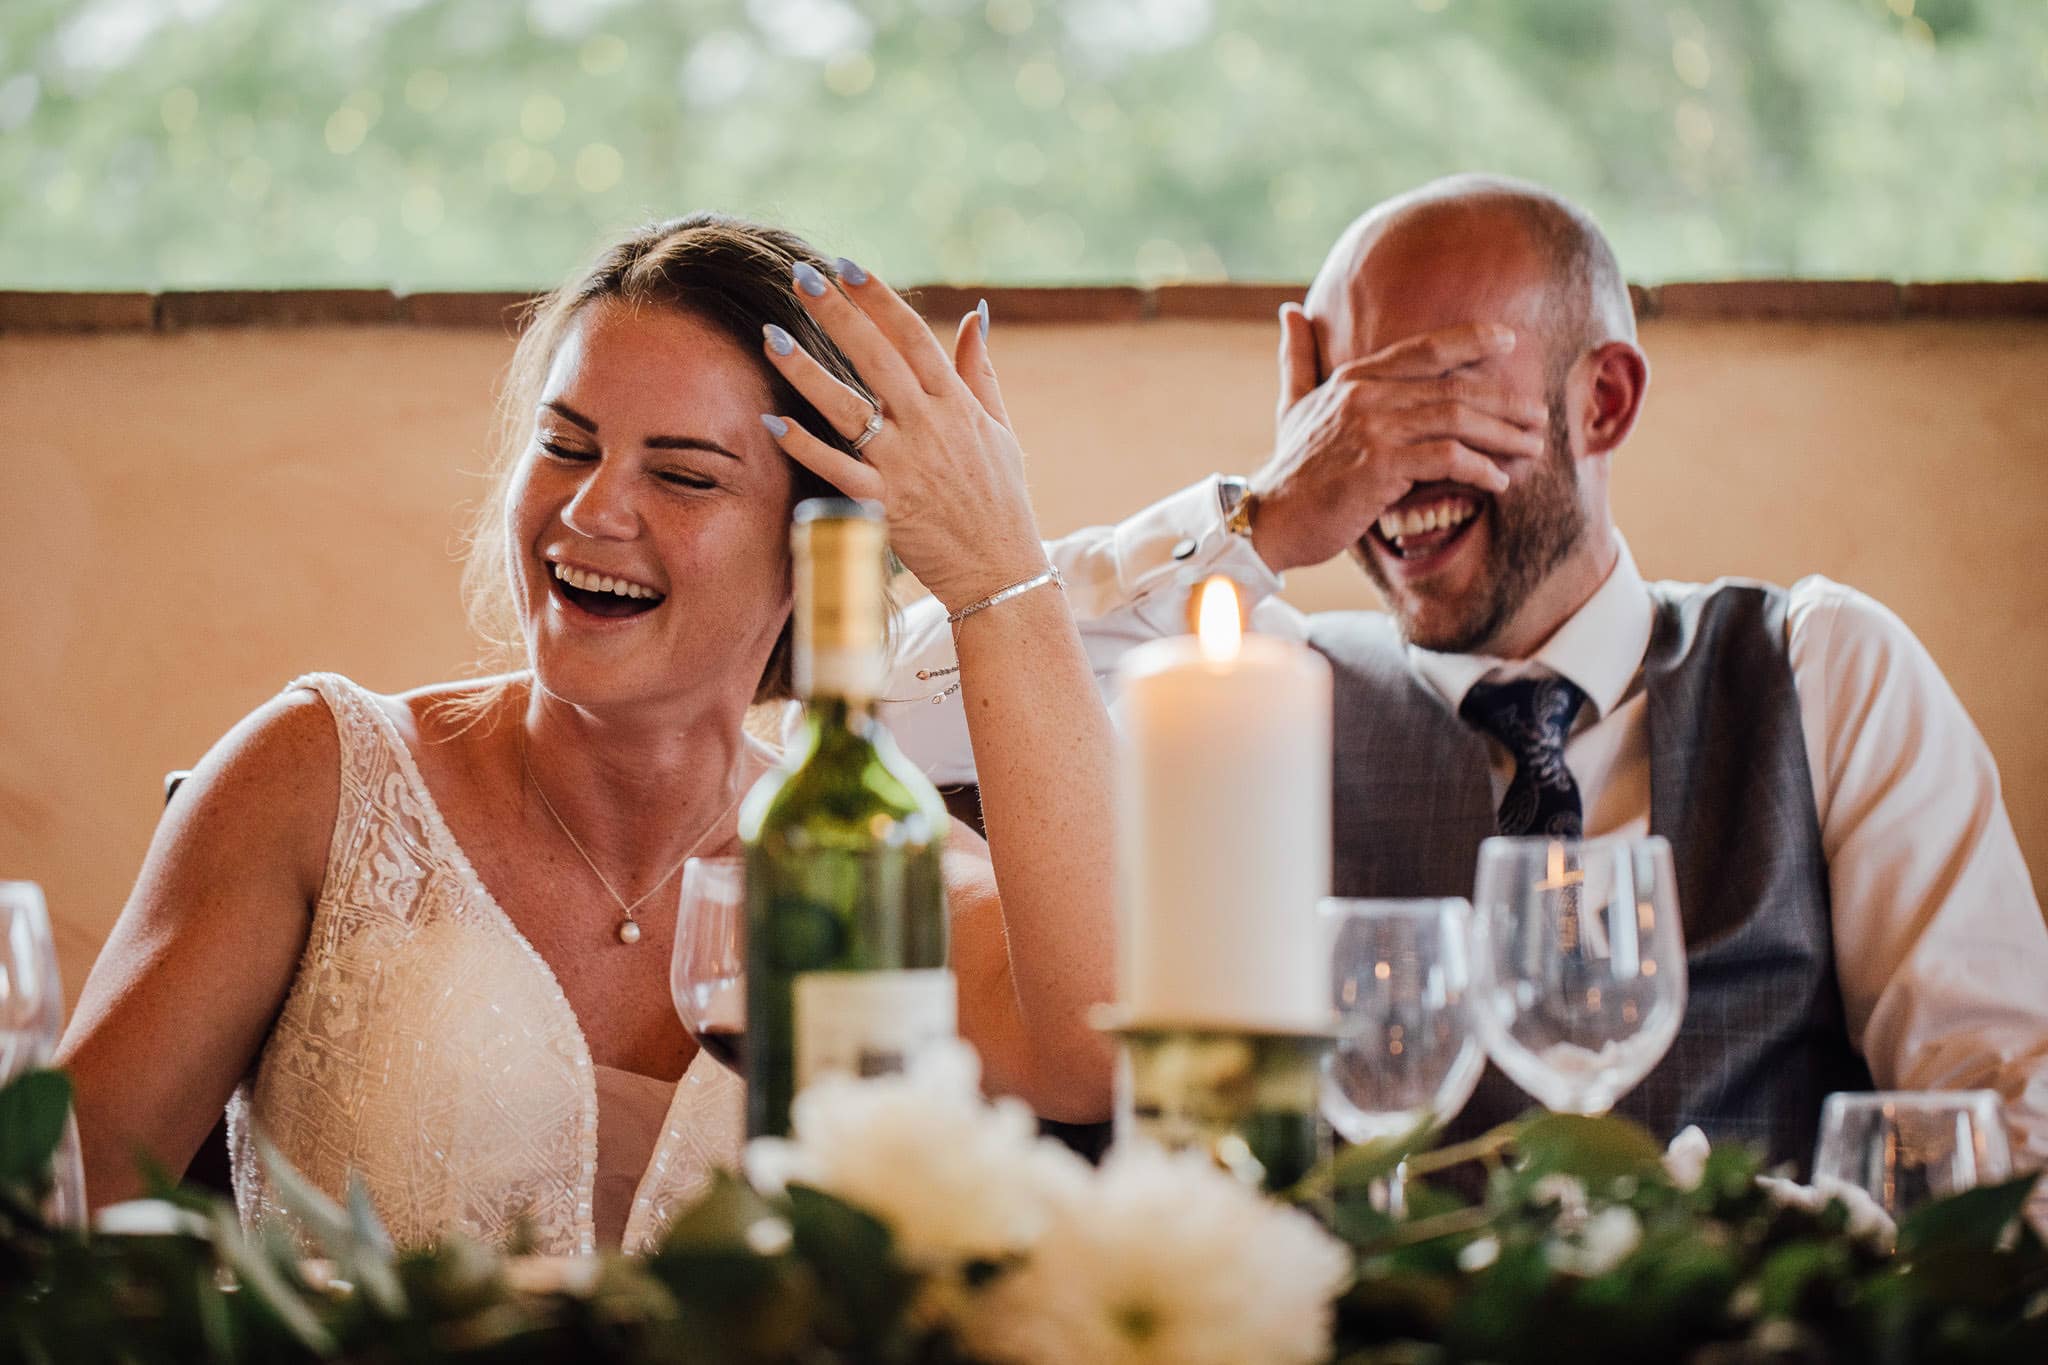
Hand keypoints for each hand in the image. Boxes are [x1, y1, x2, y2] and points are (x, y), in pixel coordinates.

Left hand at [758, 261, 1048, 614]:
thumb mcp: (1000, 428)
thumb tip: (976, 314)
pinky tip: (770, 421)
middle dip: (837, 313)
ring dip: (806, 370)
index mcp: (955, 404)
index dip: (878, 299)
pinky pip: (836, 470)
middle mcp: (928, 427)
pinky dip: (804, 446)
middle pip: (875, 358)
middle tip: (801, 276)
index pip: (913, 336)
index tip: (847, 266)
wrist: (1001, 569)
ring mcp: (903, 466)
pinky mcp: (883, 505)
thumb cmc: (1000, 498)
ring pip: (847, 408)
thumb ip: (980, 370)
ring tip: (771, 335)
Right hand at [1247, 303, 1549, 572]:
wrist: (1268, 517)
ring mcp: (1375, 429)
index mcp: (1355, 377)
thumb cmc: (1291, 468)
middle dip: (1504, 401)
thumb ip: (1298, 358)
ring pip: (1458, 420)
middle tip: (1538, 416)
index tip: (1509, 341)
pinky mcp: (1382, 466)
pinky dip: (1480, 469)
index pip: (1424, 349)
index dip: (1471, 340)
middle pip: (1454, 388)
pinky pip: (1448, 458)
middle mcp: (1367, 395)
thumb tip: (1289, 311)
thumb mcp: (1292, 404)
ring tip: (1530, 448)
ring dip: (1503, 435)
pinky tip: (1499, 482)